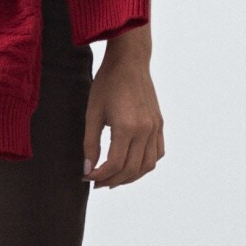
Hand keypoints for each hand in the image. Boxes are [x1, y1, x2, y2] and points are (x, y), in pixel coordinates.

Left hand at [83, 24, 164, 187]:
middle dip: (112, 180)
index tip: (86, 177)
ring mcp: (155, 128)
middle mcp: (145, 130)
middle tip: (97, 182)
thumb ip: (90, 144)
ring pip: (147, 165)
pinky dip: (145, 165)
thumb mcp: (92, 114)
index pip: (115, 164)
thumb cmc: (107, 84)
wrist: (129, 63)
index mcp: (127, 127)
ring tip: (113, 178)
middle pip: (131, 169)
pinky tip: (131, 165)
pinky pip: (157, 153)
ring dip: (130, 177)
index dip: (99, 175)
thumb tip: (87, 169)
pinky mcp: (159, 124)